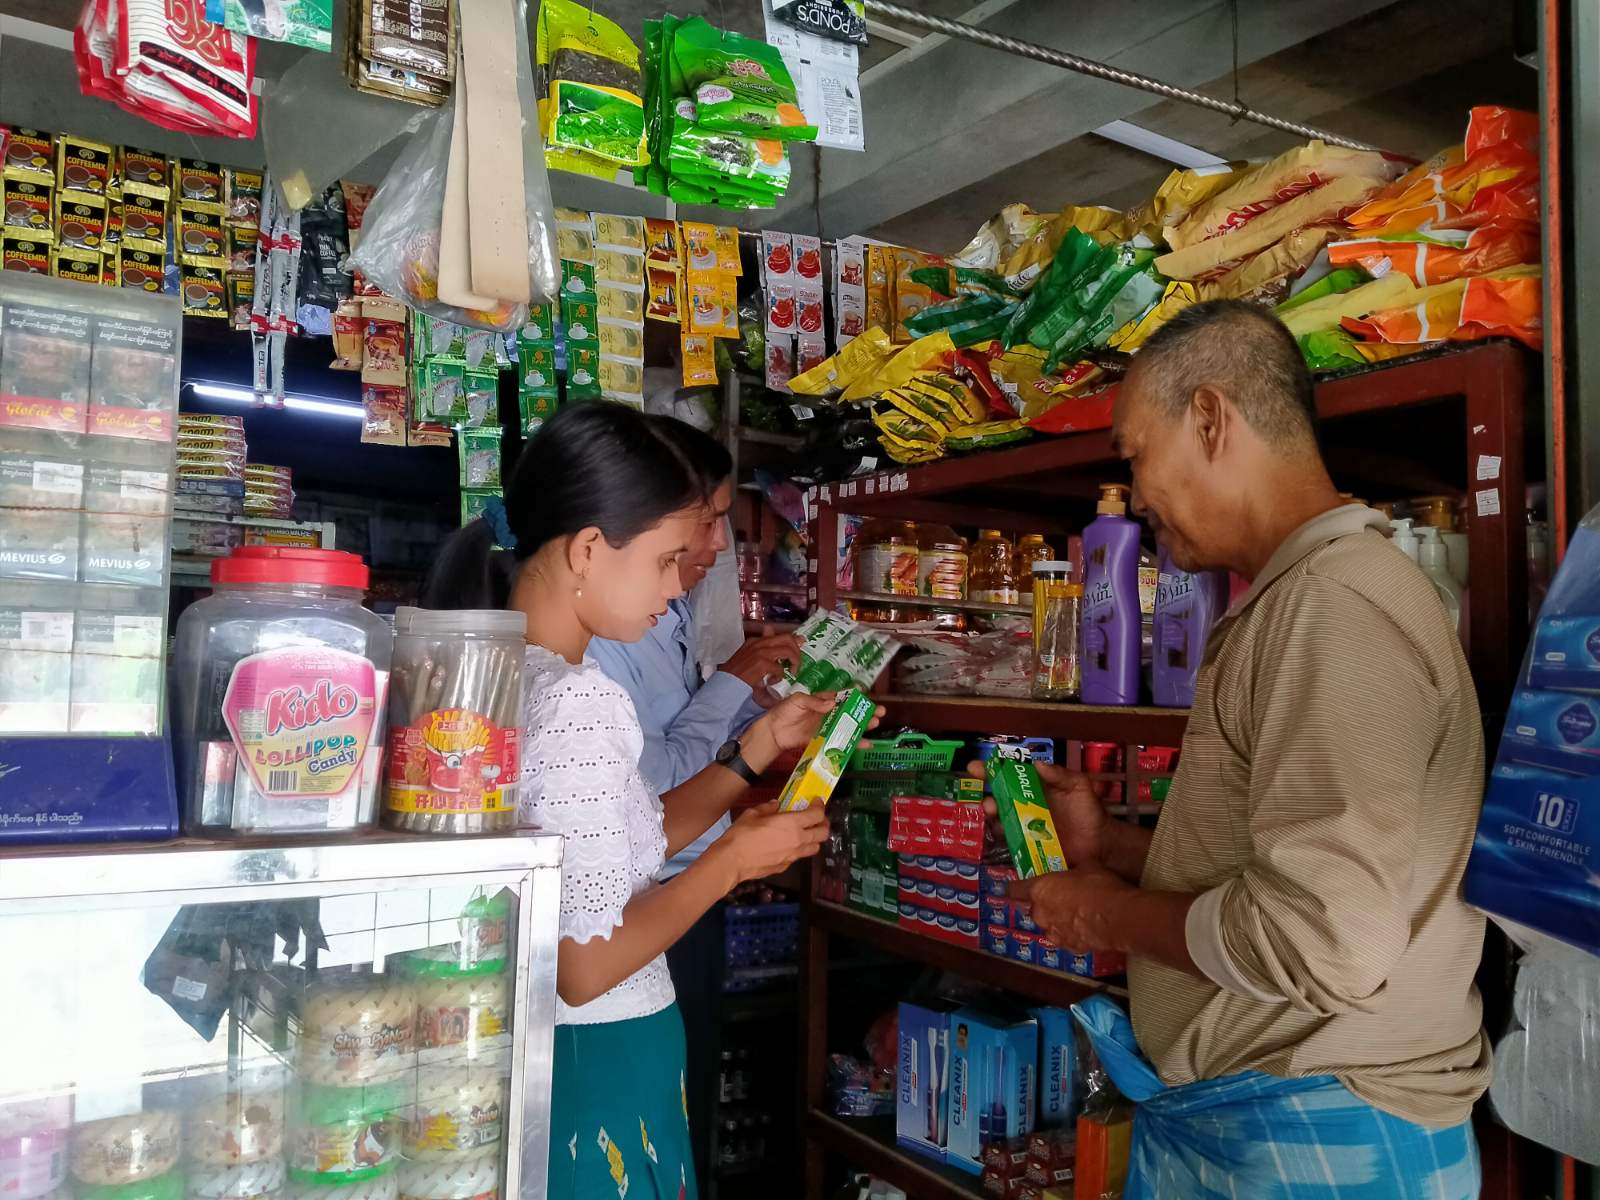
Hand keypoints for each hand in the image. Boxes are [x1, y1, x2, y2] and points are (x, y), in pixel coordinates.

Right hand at [719, 630, 804, 702]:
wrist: (724, 684)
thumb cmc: (735, 674)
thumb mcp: (748, 658)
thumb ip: (762, 650)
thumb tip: (776, 647)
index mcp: (755, 641)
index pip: (778, 634)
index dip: (792, 640)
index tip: (799, 644)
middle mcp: (759, 643)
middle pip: (787, 638)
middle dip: (796, 650)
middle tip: (797, 663)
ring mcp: (760, 652)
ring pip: (788, 650)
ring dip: (794, 662)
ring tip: (792, 672)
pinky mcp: (761, 664)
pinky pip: (779, 668)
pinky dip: (780, 676)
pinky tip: (773, 681)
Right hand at [721, 800, 829, 884]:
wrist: (733, 861)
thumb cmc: (742, 834)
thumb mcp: (753, 814)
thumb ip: (768, 808)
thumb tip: (775, 805)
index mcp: (792, 824)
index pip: (817, 815)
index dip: (820, 806)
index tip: (816, 802)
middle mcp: (798, 840)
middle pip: (823, 833)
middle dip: (824, 823)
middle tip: (817, 818)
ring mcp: (794, 856)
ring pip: (815, 847)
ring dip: (815, 838)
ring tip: (807, 832)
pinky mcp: (786, 866)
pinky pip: (799, 856)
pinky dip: (800, 849)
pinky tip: (789, 846)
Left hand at [747, 694, 886, 768]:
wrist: (774, 731)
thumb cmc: (785, 711)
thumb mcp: (798, 700)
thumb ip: (814, 702)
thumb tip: (832, 702)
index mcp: (823, 700)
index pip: (842, 697)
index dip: (855, 696)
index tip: (867, 695)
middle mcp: (829, 713)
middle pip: (851, 712)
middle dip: (866, 711)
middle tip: (880, 711)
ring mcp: (829, 728)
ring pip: (850, 726)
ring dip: (863, 726)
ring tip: (876, 724)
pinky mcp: (826, 740)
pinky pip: (842, 741)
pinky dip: (853, 743)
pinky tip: (865, 744)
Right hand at [970, 760, 1109, 864]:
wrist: (1101, 844)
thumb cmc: (1089, 812)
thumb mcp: (1078, 786)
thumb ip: (1060, 775)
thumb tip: (1037, 764)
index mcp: (1035, 789)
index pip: (1008, 777)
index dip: (991, 771)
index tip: (975, 768)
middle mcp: (1025, 807)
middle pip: (998, 799)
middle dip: (987, 796)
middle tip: (987, 799)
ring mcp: (1024, 828)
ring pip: (1000, 820)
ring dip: (992, 816)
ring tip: (993, 813)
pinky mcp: (1027, 848)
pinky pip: (1008, 842)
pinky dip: (1001, 837)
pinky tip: (1000, 833)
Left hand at [1010, 865, 1132, 951]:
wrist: (1118, 917)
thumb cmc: (1098, 886)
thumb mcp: (1087, 867)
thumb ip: (1073, 871)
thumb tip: (1076, 871)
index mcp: (1039, 890)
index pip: (1014, 890)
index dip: (1014, 888)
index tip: (1015, 886)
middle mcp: (1040, 914)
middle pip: (1033, 909)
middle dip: (1043, 905)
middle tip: (1060, 898)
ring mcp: (1054, 933)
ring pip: (1049, 926)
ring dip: (1057, 921)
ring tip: (1076, 914)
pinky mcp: (1069, 947)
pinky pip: (1066, 938)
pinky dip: (1073, 933)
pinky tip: (1087, 928)